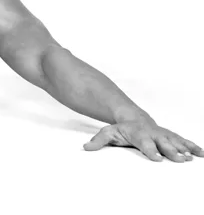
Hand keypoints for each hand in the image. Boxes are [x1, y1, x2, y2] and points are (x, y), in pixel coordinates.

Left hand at [83, 120, 203, 161]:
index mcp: (138, 133)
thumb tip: (86, 148)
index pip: (144, 142)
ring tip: (191, 158)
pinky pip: (183, 141)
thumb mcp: (108, 133)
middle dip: (171, 151)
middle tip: (179, 160)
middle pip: (162, 143)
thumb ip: (98, 141)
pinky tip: (201, 154)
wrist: (134, 118)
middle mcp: (152, 133)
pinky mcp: (171, 137)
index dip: (150, 150)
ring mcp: (163, 135)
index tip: (156, 158)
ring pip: (175, 141)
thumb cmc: (122, 129)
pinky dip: (192, 146)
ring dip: (184, 149)